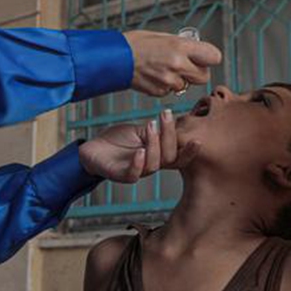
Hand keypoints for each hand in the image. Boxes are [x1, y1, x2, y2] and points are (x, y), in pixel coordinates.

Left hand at [78, 111, 198, 182]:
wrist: (92, 148)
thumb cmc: (118, 142)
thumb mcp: (141, 132)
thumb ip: (157, 130)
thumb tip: (176, 120)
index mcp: (158, 156)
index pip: (179, 157)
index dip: (190, 152)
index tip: (197, 138)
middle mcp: (149, 166)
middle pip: (169, 158)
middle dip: (170, 136)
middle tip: (165, 116)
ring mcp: (135, 172)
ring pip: (153, 165)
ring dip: (155, 144)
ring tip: (151, 126)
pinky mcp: (118, 175)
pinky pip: (132, 174)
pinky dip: (138, 163)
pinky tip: (140, 151)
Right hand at [123, 30, 222, 96]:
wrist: (113, 59)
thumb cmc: (134, 44)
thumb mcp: (162, 37)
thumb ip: (182, 45)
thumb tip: (195, 51)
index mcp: (180, 47)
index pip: (214, 57)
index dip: (209, 57)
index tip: (204, 57)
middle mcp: (177, 64)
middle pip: (203, 76)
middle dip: (197, 72)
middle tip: (186, 65)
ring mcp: (168, 80)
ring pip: (185, 86)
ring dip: (179, 80)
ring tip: (163, 69)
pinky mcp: (159, 92)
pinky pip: (170, 91)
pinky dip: (165, 86)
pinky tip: (154, 75)